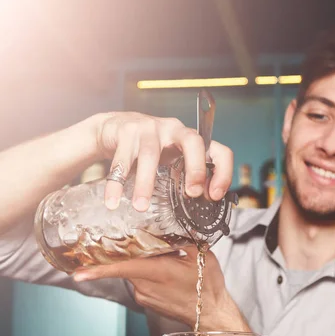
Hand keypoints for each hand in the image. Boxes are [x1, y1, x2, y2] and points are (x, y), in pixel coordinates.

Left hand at [73, 247, 247, 332]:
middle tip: (129, 241)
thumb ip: (182, 239)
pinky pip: (139, 280)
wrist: (211, 315)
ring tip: (163, 257)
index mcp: (157, 272)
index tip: (78, 273)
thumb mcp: (200, 256)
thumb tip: (169, 226)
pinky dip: (146, 272)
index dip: (99, 269)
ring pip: (133, 271)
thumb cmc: (207, 287)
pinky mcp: (145, 301)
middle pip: (126, 263)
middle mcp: (145, 286)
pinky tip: (163, 270)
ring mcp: (144, 296)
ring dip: (141, 261)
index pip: (122, 267)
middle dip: (125, 251)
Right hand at [94, 112, 232, 211]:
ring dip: (145, 184)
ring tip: (140, 208)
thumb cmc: (150, 149)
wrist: (114, 128)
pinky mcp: (126, 130)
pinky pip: (122, 161)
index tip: (214, 196)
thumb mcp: (171, 160)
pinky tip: (112, 202)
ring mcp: (150, 127)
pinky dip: (116, 184)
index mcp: (190, 140)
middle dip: (195, 168)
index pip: (217, 150)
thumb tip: (199, 206)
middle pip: (192, 141)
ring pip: (150, 155)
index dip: (222, 172)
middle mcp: (174, 129)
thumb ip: (183, 177)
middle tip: (191, 194)